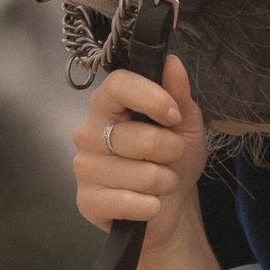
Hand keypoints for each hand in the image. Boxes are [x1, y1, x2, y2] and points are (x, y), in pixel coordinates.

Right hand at [71, 56, 207, 255]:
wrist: (170, 207)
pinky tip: (148, 204)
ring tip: (160, 181)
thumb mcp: (185, 123)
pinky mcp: (87, 202)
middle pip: (139, 136)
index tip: (174, 115)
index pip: (118, 85)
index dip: (152, 98)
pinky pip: (132, 203)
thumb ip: (178, 93)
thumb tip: (172, 63)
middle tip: (171, 156)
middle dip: (171, 150)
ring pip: (143, 175)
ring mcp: (84, 168)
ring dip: (165, 181)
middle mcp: (88, 132)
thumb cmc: (173, 158)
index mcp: (108, 105)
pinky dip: (152, 206)